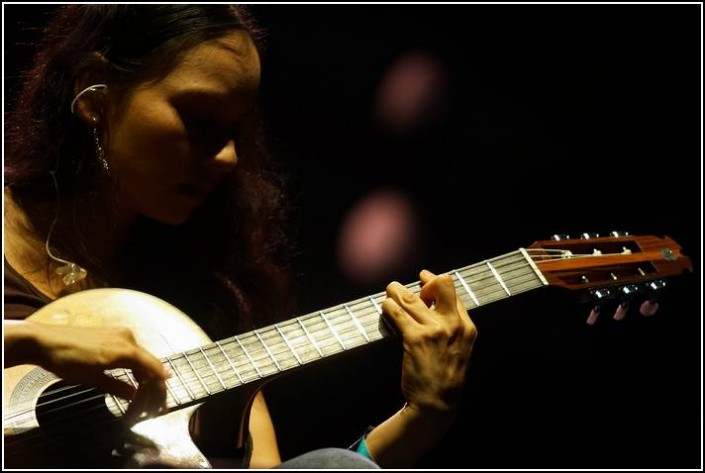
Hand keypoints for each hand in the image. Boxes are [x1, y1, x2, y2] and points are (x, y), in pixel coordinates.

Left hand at [31, 322, 167, 423]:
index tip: (164, 398)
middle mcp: (128, 338)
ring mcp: (121, 334)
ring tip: (141, 393)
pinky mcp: (113, 334)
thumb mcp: (92, 379)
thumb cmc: (68, 361)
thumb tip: (134, 395)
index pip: (153, 366)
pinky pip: (131, 351)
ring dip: (143, 375)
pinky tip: (131, 377)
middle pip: (148, 362)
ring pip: (140, 357)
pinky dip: (134, 365)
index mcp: (126, 349)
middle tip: (151, 402)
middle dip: (151, 383)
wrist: (45, 341)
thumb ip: (117, 386)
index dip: (160, 384)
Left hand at [382, 270, 476, 415]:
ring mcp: (433, 330)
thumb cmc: (445, 376)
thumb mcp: (459, 348)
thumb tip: (431, 302)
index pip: (452, 292)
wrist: (437, 403)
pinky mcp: (415, 339)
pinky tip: (385, 307)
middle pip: (440, 285)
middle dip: (424, 281)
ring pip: (411, 298)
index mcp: (466, 326)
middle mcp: (452, 324)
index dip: (435, 283)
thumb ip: (451, 326)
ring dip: (397, 291)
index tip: (424, 280)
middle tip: (412, 287)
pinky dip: (388, 306)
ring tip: (391, 292)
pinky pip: (396, 313)